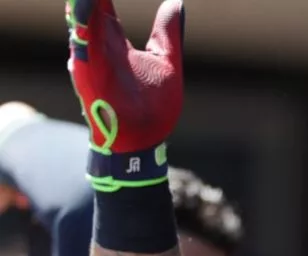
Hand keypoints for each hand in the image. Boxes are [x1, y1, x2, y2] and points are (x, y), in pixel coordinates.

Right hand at [66, 0, 184, 190]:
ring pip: (80, 18)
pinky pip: (83, 41)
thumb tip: (176, 2)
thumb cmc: (154, 106)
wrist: (147, 139)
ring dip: (83, 2)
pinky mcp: (89, 71)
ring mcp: (91, 58)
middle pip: (87, 8)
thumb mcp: (166, 60)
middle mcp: (98, 48)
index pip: (102, 7)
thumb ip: (167, 31)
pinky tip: (87, 3)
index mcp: (114, 43)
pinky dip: (84, 19)